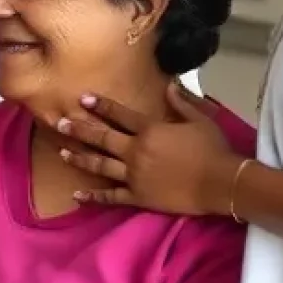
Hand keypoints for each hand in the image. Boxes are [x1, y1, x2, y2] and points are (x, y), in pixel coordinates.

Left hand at [57, 82, 240, 216]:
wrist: (222, 183)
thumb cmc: (213, 150)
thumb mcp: (200, 120)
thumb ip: (181, 103)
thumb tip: (169, 85)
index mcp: (150, 130)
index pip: (120, 115)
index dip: (101, 106)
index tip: (82, 99)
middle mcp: (136, 151)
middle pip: (101, 138)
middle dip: (79, 130)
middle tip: (60, 123)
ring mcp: (134, 175)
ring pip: (100, 165)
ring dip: (79, 158)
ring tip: (62, 153)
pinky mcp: (138, 196)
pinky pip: (111, 197)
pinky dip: (93, 197)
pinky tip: (77, 195)